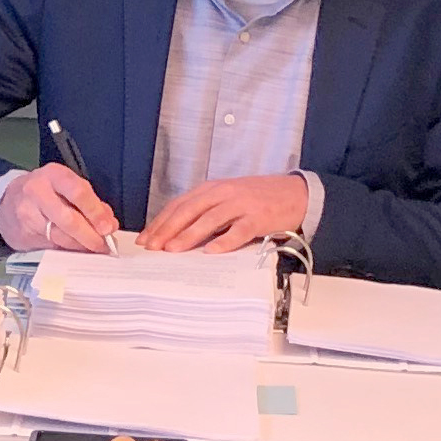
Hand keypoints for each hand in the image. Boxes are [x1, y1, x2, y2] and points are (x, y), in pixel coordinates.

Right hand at [0, 163, 117, 256]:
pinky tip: (76, 249)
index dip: (95, 212)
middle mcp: (38, 191)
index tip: (108, 227)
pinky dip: (67, 249)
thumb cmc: (44, 193)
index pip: (78, 192)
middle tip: (103, 245)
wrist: (7, 203)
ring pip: (60, 236)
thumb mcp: (65, 187)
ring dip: (81, 246)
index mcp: (54, 175)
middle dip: (90, 235)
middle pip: (69, 219)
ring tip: (94, 248)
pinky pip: (51, 245)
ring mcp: (28, 214)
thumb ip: (90, 202)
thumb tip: (109, 224)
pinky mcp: (24, 233)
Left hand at [141, 173, 306, 254]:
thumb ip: (204, 210)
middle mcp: (223, 193)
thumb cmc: (257, 198)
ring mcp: (241, 205)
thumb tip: (176, 232)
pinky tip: (211, 252)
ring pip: (209, 219)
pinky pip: (238, 231)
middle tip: (152, 247)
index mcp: (212, 189)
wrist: (295, 193)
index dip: (160, 221)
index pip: (179, 205)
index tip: (146, 238)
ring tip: (173, 249)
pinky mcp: (258, 218)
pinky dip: (224, 241)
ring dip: (189, 235)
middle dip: (167, 229)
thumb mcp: (226, 198)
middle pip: (189, 210)